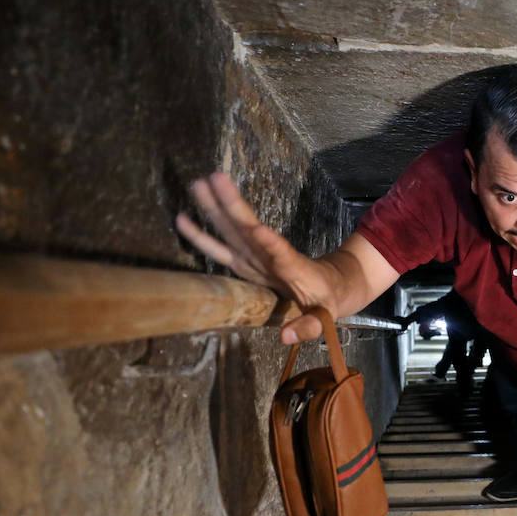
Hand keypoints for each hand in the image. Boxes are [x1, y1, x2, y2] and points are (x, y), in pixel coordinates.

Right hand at [175, 171, 331, 342]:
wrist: (334, 284)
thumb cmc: (329, 299)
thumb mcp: (325, 316)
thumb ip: (309, 325)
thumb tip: (286, 337)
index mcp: (293, 267)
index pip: (281, 253)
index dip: (270, 243)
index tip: (260, 229)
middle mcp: (271, 257)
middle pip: (249, 230)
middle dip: (232, 207)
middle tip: (214, 178)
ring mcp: (257, 258)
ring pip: (234, 230)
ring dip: (216, 208)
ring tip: (198, 183)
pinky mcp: (248, 262)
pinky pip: (224, 246)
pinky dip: (204, 234)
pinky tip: (183, 218)